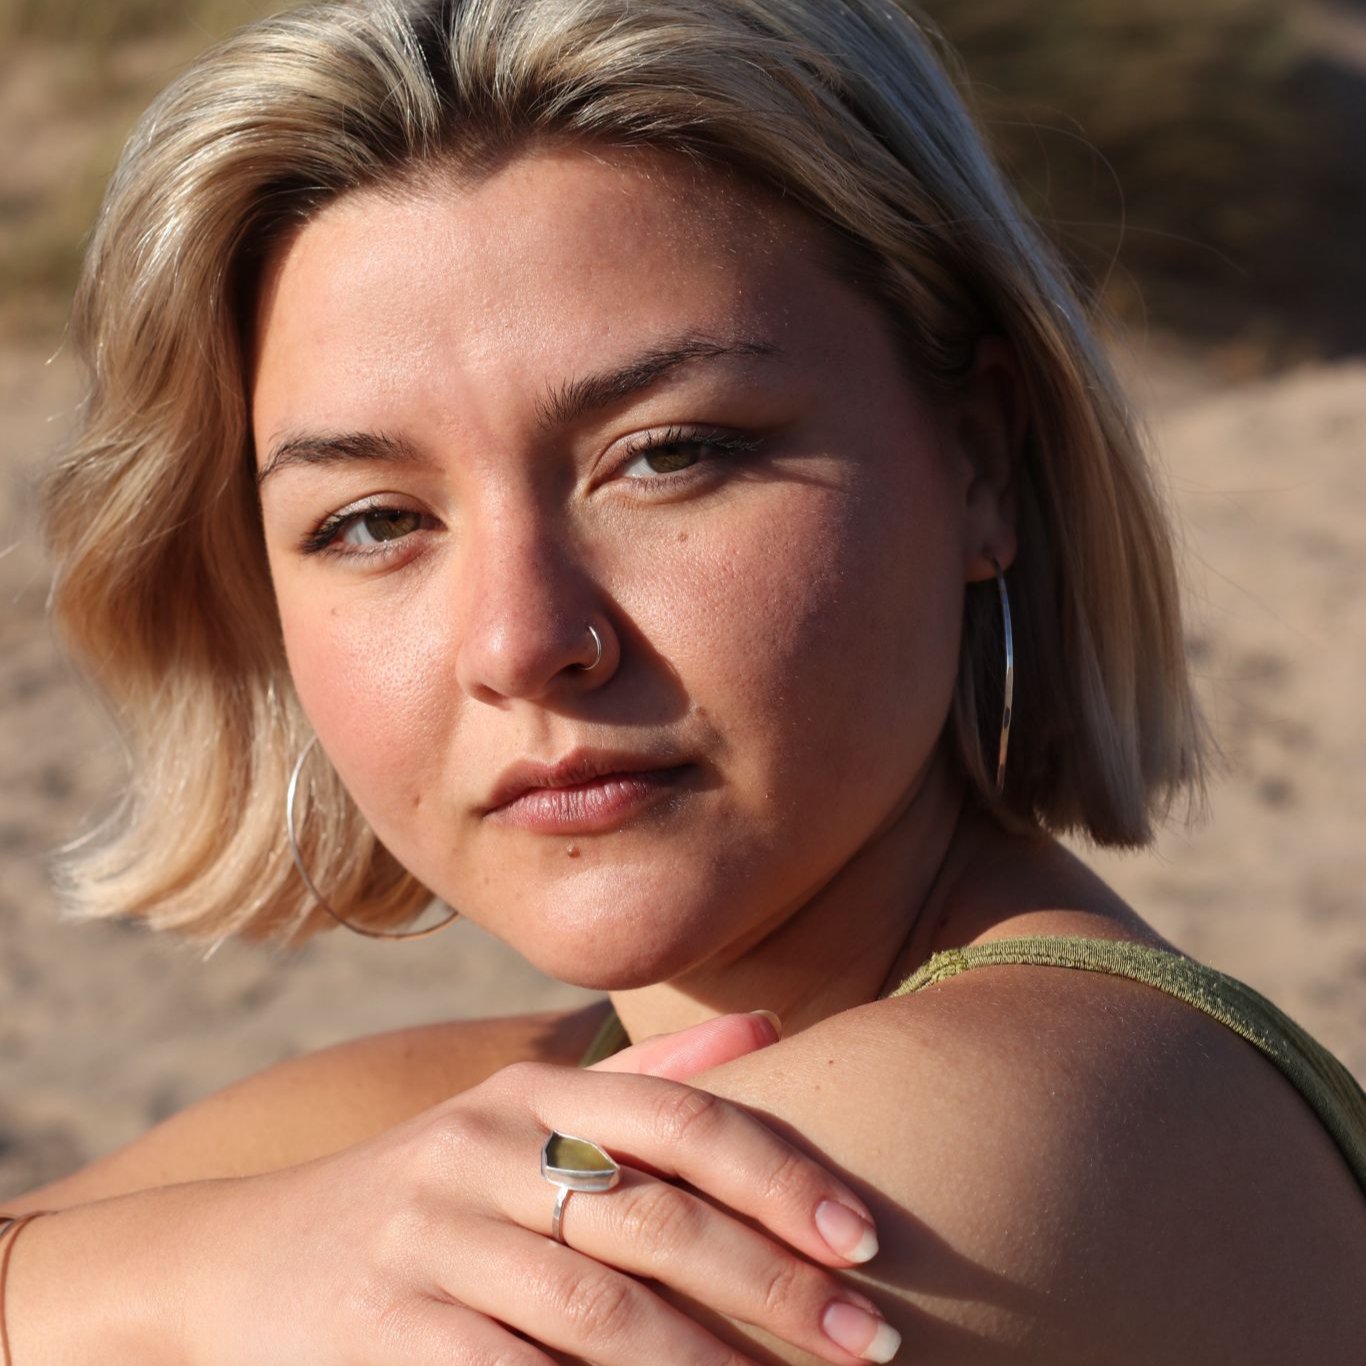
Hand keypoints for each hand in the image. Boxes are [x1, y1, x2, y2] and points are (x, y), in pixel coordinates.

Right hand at [177, 1011, 892, 1364]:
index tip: (867, 1240)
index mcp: (531, 1090)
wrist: (243, 1260)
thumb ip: (646, 1077)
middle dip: (773, 1286)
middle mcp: (482, 1149)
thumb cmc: (429, 1187)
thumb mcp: (521, 1111)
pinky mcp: (385, 1332)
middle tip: (871, 1343)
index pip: (681, 1119)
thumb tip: (768, 1025)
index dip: (782, 1175)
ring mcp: (428, 1241)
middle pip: (655, 1221)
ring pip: (596, 1313)